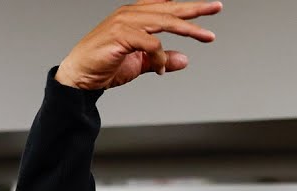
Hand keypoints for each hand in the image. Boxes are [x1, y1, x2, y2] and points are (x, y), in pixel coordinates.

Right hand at [54, 0, 221, 90]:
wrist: (80, 77)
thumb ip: (161, 60)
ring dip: (189, 29)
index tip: (210, 7)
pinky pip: (152, 43)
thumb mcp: (140, 64)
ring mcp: (125, 23)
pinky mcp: (121, 35)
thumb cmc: (105, 66)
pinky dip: (160, 57)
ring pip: (164, 21)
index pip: (166, 7)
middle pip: (169, 8)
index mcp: (135, 17)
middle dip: (195, 8)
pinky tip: (160, 69)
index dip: (187, 7)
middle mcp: (130, 15)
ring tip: (207, 36)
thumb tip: (184, 60)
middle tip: (217, 7)